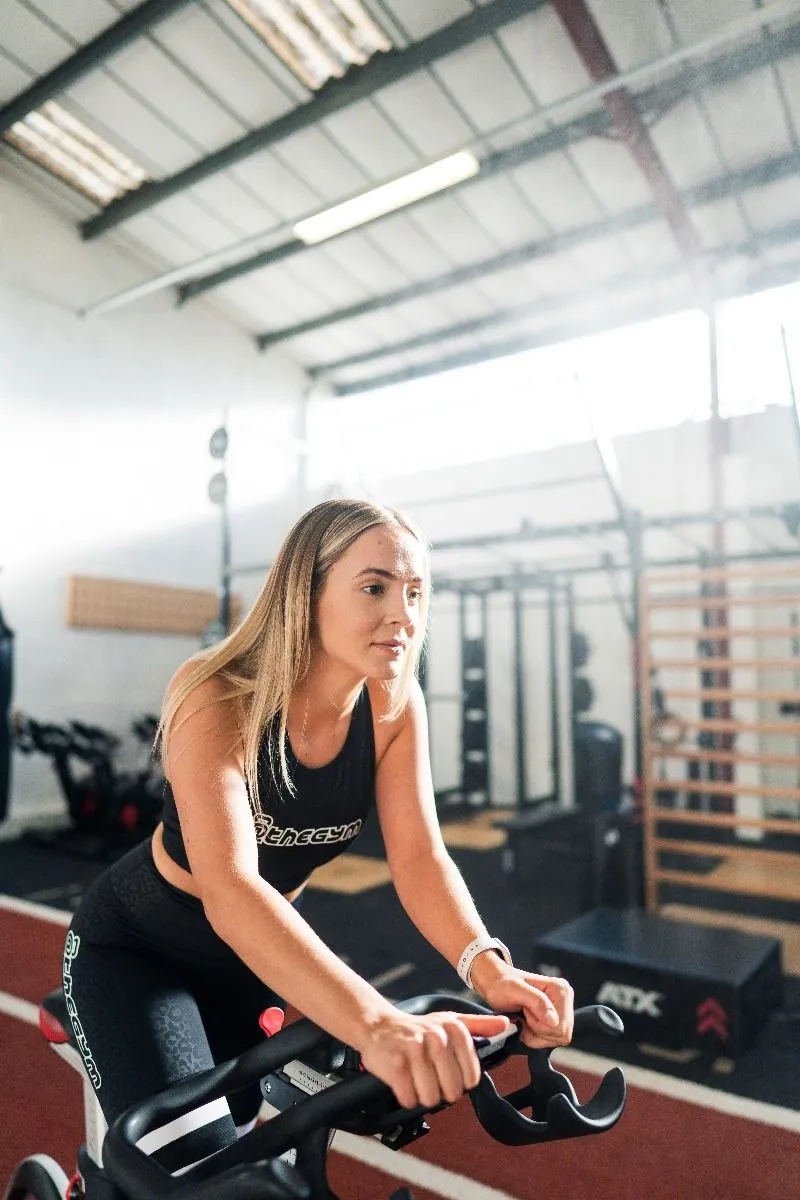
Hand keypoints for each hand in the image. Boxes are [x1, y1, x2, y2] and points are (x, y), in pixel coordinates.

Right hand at [357, 1010, 513, 1110]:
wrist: (379, 1025)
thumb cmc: (418, 1029)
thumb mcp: (450, 1022)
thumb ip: (479, 1026)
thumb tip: (506, 1025)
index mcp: (455, 1029)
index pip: (470, 1078)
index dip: (459, 1083)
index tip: (447, 1073)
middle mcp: (436, 1037)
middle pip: (451, 1092)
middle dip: (439, 1091)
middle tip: (429, 1076)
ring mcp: (414, 1049)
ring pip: (430, 1098)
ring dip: (422, 1095)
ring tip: (415, 1078)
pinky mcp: (395, 1064)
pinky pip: (409, 1098)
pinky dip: (406, 1096)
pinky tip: (402, 1081)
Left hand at [476, 964, 573, 1049]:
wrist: (496, 984)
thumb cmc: (502, 985)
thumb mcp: (514, 989)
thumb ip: (536, 1002)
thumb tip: (554, 1021)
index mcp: (560, 989)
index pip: (560, 1026)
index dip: (539, 1025)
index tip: (524, 1011)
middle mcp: (566, 998)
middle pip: (561, 1034)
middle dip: (537, 1031)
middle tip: (523, 1016)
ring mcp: (563, 1009)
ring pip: (557, 1039)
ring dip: (536, 1035)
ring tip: (524, 1019)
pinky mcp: (557, 1019)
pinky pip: (552, 1040)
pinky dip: (537, 1037)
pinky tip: (527, 1024)